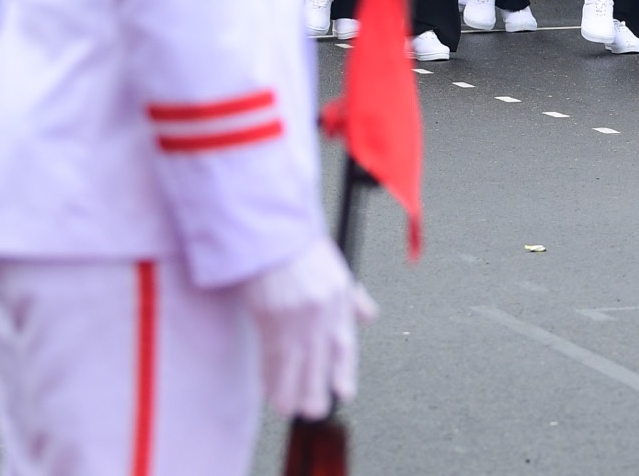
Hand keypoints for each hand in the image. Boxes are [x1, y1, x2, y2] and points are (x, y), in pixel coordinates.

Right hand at [243, 235, 377, 420]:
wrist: (270, 227)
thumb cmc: (297, 243)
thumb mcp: (335, 265)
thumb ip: (352, 296)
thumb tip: (369, 317)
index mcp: (340, 294)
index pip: (344, 340)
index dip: (344, 369)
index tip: (344, 391)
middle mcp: (324, 307)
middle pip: (322, 357)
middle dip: (318, 387)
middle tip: (315, 410)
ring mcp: (299, 313)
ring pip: (298, 362)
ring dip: (294, 389)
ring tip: (293, 410)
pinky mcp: (273, 315)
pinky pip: (274, 354)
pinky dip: (273, 376)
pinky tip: (271, 392)